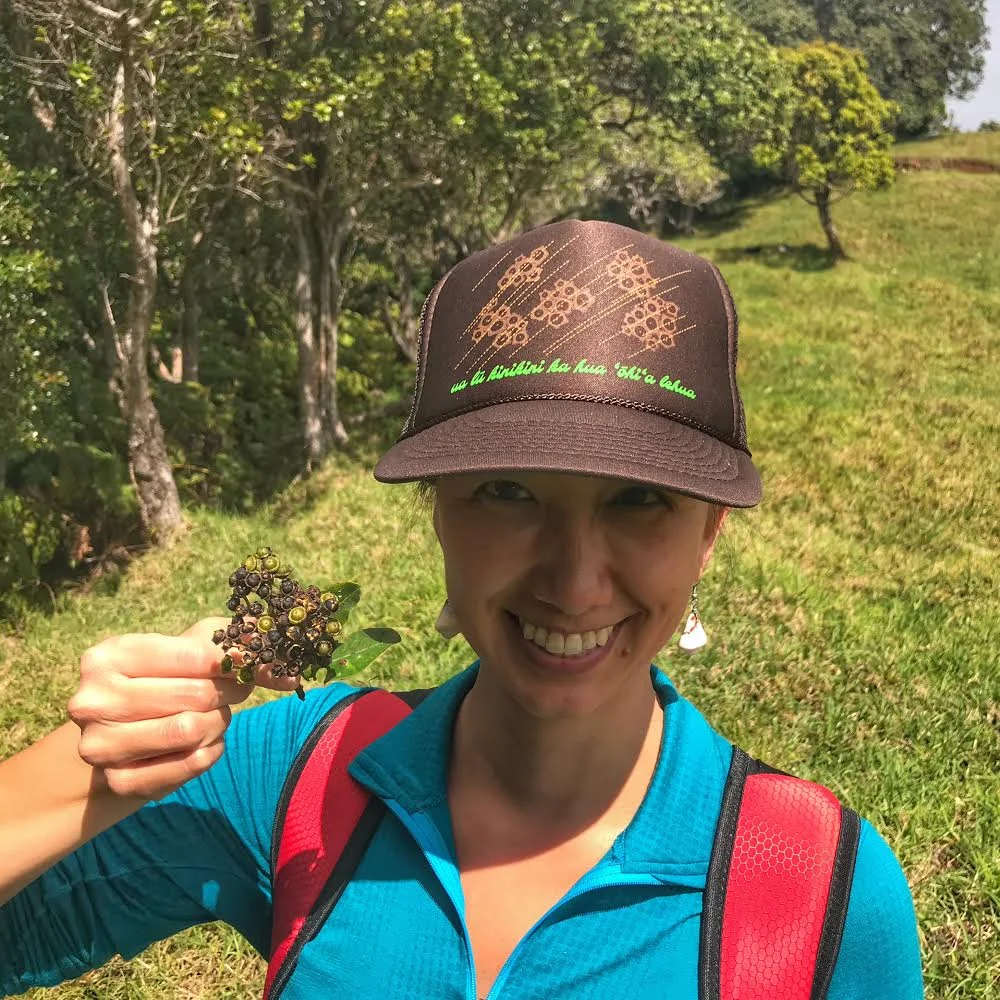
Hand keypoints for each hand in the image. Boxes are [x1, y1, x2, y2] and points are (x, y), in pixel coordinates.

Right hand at [68, 617, 300, 801]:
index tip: (259, 663)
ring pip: (194, 730)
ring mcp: (101, 744)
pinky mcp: (119, 780)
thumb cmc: (166, 677)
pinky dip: (210, 752)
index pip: (197, 655)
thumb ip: (241, 644)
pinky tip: (200, 743)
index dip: (237, 660)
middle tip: (228, 693)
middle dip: (226, 694)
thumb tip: (289, 668)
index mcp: (109, 656)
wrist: (122, 732)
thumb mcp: (195, 648)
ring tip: (209, 716)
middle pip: (198, 695)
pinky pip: (192, 764)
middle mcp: (93, 700)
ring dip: (217, 723)